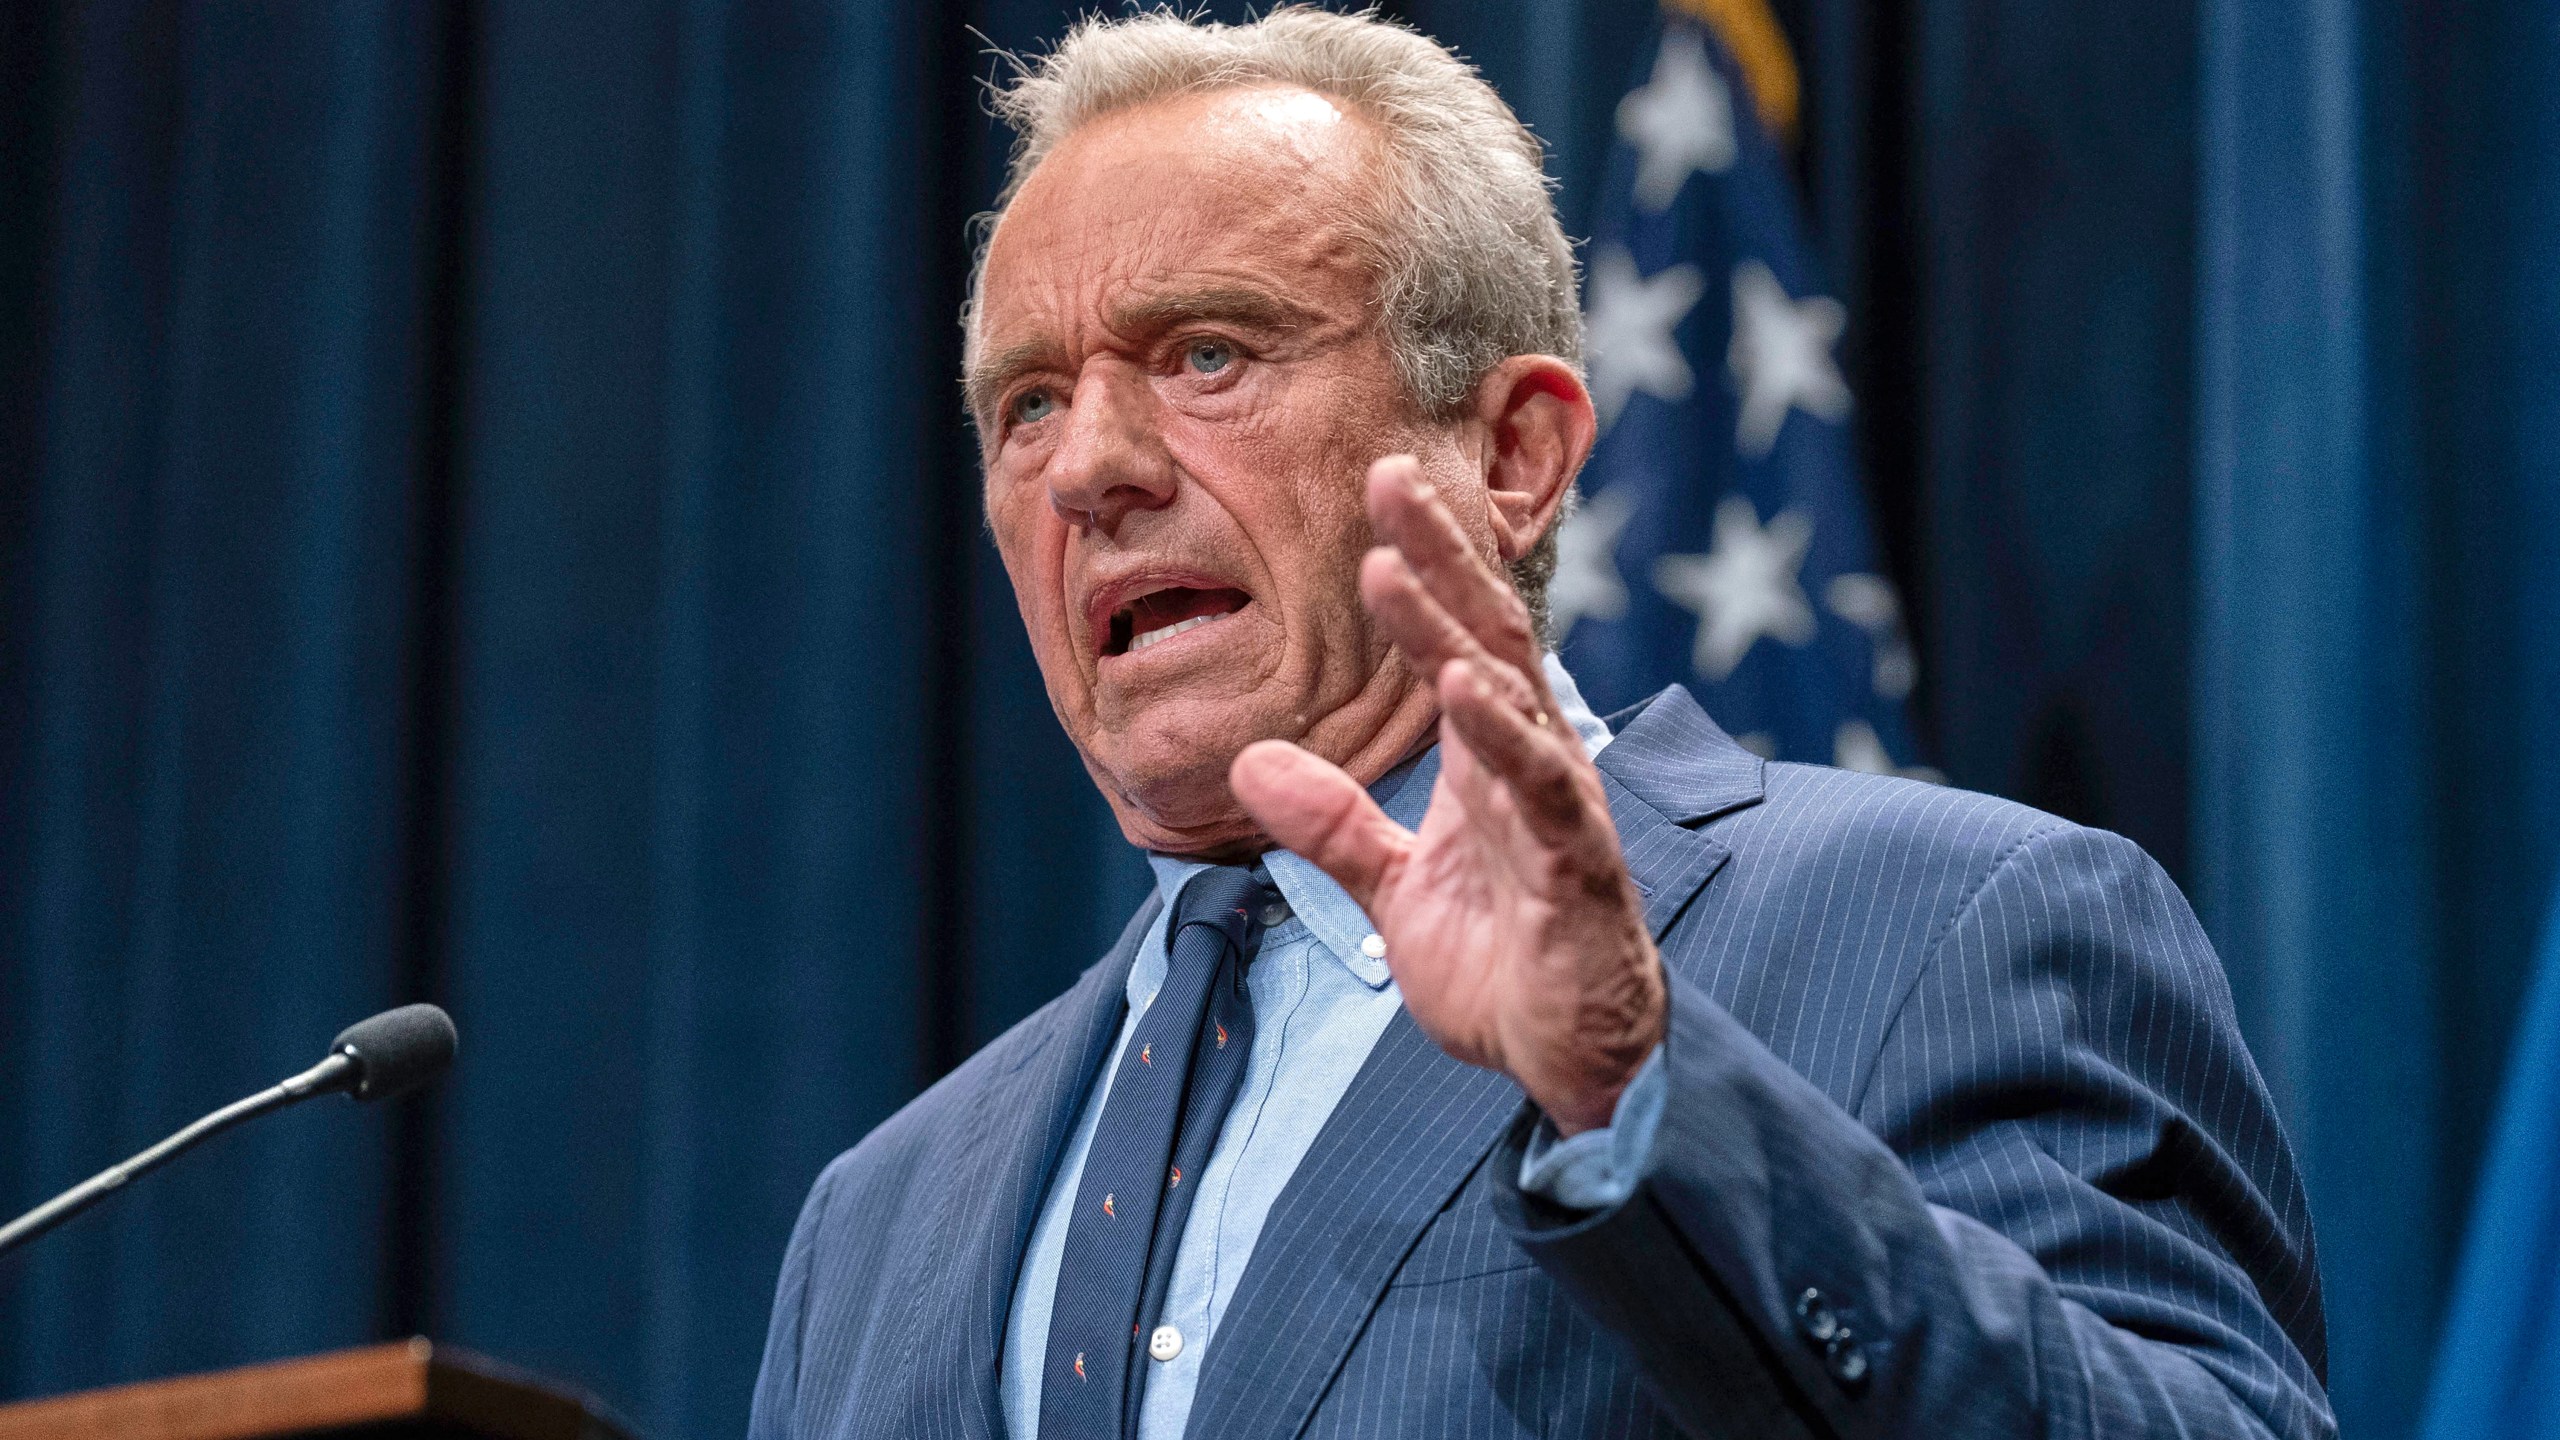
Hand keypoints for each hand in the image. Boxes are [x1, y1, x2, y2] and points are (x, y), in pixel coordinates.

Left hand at [1230, 456, 1664, 1133]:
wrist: (1571, 1063)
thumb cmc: (1501, 965)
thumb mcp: (1393, 890)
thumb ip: (1332, 824)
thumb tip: (1248, 763)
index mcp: (1492, 758)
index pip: (1459, 637)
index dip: (1427, 560)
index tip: (1380, 484)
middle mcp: (1533, 763)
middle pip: (1488, 636)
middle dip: (1441, 555)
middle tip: (1388, 474)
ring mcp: (1560, 810)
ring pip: (1508, 697)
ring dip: (1449, 629)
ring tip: (1395, 566)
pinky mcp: (1577, 869)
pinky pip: (1542, 790)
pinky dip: (1504, 736)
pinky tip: (1465, 687)